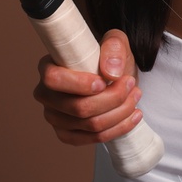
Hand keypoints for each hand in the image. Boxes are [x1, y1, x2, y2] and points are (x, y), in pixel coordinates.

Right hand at [31, 27, 143, 145]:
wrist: (114, 78)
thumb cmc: (107, 58)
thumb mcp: (114, 42)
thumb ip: (113, 48)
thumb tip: (110, 73)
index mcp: (48, 67)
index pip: (53, 79)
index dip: (79, 84)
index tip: (103, 82)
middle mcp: (46, 95)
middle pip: (78, 107)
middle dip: (112, 98)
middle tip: (131, 84)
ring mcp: (55, 118)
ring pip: (90, 125)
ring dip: (120, 112)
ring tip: (135, 96)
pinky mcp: (67, 135)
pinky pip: (94, 139)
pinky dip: (118, 129)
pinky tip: (133, 116)